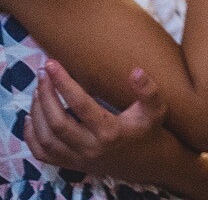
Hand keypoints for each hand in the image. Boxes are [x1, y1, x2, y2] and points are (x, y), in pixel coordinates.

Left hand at [24, 61, 181, 186]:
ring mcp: (77, 158)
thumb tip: (136, 71)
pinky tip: (32, 115)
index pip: (80, 105)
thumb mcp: (156, 110)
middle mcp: (90, 147)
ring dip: (37, 111)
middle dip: (46, 95)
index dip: (64, 83)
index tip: (53, 64)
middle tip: (42, 72)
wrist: (143, 161)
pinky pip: (42, 153)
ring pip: (45, 138)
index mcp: (110, 132)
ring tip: (38, 88)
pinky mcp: (69, 163)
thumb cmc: (147, 129)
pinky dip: (31, 135)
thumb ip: (149, 91)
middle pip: (57, 122)